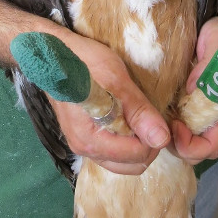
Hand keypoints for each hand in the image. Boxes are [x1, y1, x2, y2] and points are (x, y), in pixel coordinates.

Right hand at [48, 32, 170, 174]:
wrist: (55, 52)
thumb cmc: (84, 61)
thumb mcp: (117, 80)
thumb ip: (139, 111)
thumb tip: (162, 139)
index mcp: (91, 140)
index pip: (138, 156)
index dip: (155, 138)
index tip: (161, 117)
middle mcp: (85, 149)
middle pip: (132, 165)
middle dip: (150, 145)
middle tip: (154, 117)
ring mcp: (84, 146)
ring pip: (124, 161)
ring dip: (140, 144)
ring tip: (143, 117)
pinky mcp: (86, 138)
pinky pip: (114, 152)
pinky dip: (128, 141)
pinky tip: (130, 119)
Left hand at [171, 13, 217, 164]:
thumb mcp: (217, 43)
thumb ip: (207, 66)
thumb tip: (190, 88)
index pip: (211, 147)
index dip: (191, 146)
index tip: (175, 124)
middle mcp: (212, 115)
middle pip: (196, 151)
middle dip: (176, 145)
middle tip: (161, 122)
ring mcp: (200, 110)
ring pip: (184, 141)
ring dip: (168, 135)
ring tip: (156, 113)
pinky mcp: (188, 102)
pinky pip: (177, 123)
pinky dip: (165, 122)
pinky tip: (156, 105)